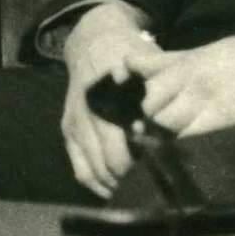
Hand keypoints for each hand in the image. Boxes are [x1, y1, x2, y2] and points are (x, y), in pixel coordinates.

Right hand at [57, 0, 157, 197]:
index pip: (126, 139)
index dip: (144, 158)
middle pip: (110, 160)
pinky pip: (79, 167)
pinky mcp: (68, 131)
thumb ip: (158, 93)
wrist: (94, 43)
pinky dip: (96, 183)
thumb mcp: (150, 64)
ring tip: (137, 192)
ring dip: (115, 184)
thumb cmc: (130, 56)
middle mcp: (87, 111)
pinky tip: (114, 191)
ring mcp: (74, 122)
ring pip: (93, 168)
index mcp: (108, 95)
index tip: (163, 169)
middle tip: (155, 186)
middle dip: (133, 176)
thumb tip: (167, 129)